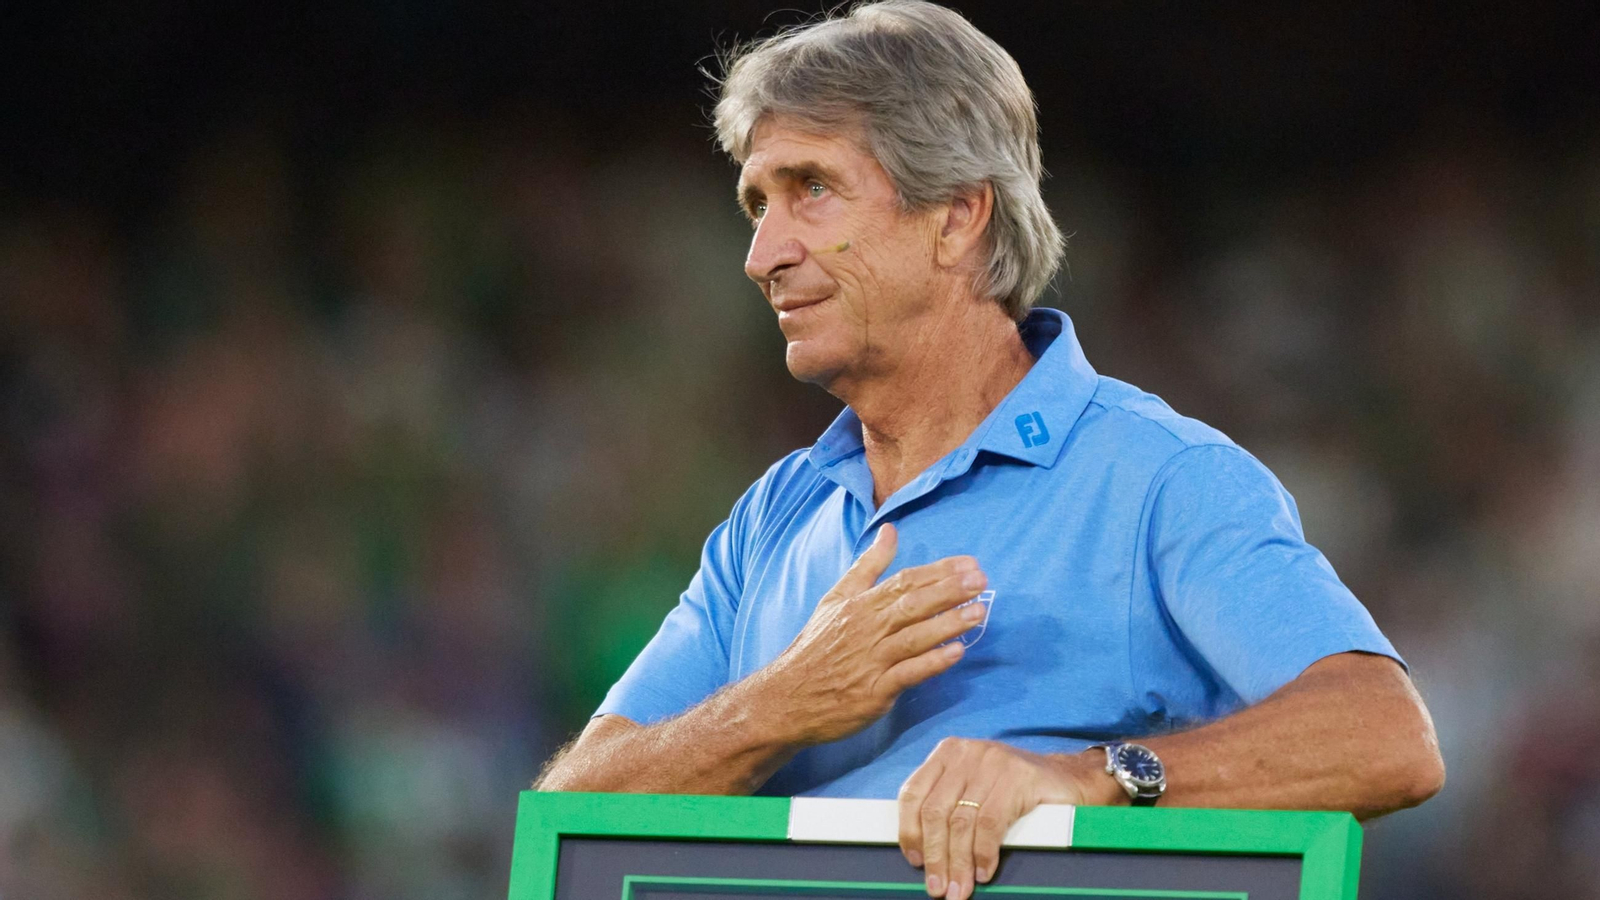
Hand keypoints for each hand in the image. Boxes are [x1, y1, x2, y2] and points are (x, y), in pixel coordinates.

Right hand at [755, 523, 988, 746]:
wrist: (787, 698)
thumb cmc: (817, 646)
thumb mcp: (836, 599)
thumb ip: (868, 565)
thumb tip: (891, 530)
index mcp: (860, 604)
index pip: (904, 581)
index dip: (939, 572)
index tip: (970, 564)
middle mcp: (867, 628)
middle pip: (912, 604)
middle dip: (949, 591)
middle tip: (981, 581)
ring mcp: (872, 660)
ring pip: (914, 637)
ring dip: (949, 624)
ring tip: (980, 612)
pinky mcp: (875, 691)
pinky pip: (908, 673)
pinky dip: (932, 663)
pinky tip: (957, 653)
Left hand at [897, 739, 1115, 898]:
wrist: (1069, 780)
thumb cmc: (1015, 791)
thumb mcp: (974, 790)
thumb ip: (948, 808)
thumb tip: (923, 854)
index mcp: (948, 753)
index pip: (913, 792)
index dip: (910, 830)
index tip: (914, 861)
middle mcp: (967, 753)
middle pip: (936, 811)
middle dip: (935, 856)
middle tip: (938, 887)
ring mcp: (993, 762)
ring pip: (962, 821)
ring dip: (959, 862)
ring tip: (960, 889)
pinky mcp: (1019, 777)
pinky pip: (991, 823)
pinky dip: (984, 853)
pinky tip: (984, 872)